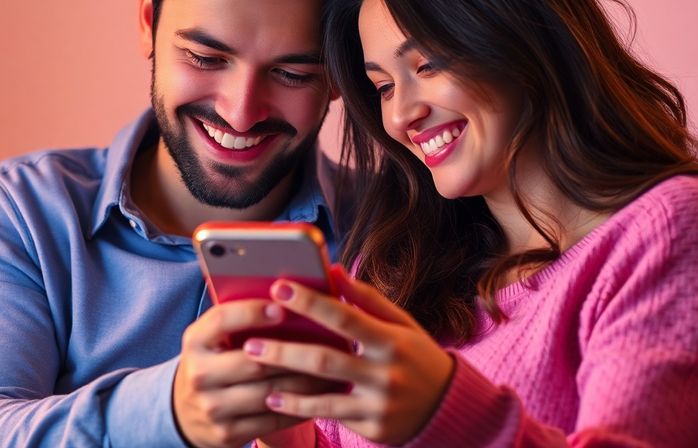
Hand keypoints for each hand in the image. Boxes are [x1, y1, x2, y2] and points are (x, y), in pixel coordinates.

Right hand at [174, 300, 338, 447]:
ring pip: (269, 392)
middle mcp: (198, 375)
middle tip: (328, 343)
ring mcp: (212, 408)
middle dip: (294, 353)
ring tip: (334, 371)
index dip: (252, 312)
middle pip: (254, 362)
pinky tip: (320, 397)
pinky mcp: (227, 433)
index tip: (282, 307)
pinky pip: (272, 420)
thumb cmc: (213, 362)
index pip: (222, 320)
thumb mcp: (212, 338)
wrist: (185, 412)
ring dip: (306, 383)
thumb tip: (287, 295)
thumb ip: (238, 319)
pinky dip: (300, 407)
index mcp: (195, 342)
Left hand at [241, 265, 453, 444]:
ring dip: (284, 381)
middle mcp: (385, 373)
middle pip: (325, 359)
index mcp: (391, 340)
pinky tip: (274, 398)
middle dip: (284, 350)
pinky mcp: (373, 427)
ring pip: (322, 392)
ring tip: (254, 369)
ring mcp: (379, 403)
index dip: (310, 302)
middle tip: (249, 342)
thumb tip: (333, 269)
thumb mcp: (401, 324)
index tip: (279, 287)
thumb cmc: (416, 356)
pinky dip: (299, 407)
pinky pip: (329, 415)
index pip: (345, 317)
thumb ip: (366, 299)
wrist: (448, 407)